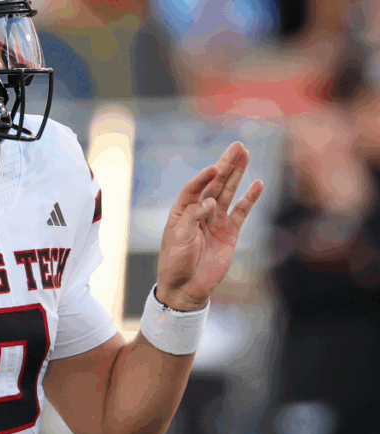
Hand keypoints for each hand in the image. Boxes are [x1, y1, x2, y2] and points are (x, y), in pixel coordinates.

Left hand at [157, 142, 263, 310]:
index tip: (214, 167)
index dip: (203, 177)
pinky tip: (257, 184)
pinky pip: (241, 212)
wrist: (187, 287)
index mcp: (182, 211)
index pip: (194, 188)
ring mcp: (216, 221)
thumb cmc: (175, 262)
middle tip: (237, 146)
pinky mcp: (230, 232)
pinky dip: (249, 199)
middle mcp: (200, 212)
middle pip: (214, 183)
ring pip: (228, 192)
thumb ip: (192, 217)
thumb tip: (210, 202)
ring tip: (245, 154)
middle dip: (226, 165)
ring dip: (237, 174)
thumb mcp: (177, 238)